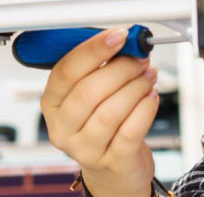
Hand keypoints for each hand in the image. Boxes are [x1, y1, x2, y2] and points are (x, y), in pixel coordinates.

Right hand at [40, 28, 159, 196]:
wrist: (114, 168)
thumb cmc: (102, 121)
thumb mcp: (93, 92)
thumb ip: (102, 66)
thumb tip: (127, 41)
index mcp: (52, 102)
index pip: (66, 71)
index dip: (93, 49)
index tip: (119, 35)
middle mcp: (63, 127)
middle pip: (89, 91)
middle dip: (121, 68)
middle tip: (140, 59)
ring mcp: (85, 148)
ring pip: (110, 111)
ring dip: (135, 87)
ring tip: (148, 77)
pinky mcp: (111, 162)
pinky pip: (130, 131)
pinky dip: (145, 109)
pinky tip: (151, 97)